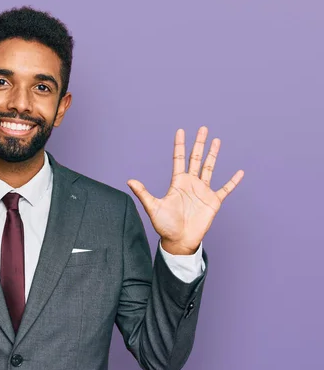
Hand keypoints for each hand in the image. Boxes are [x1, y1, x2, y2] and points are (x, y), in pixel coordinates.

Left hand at [127, 126, 243, 254]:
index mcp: (177, 182)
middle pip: (196, 159)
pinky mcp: (213, 201)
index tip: (180, 131)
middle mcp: (191, 183)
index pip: (179, 159)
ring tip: (217, 140)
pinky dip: (233, 181)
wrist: (179, 241)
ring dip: (213, 154)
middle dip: (199, 143)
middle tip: (202, 128)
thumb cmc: (165, 226)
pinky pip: (225, 189)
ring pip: (210, 168)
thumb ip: (143, 193)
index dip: (179, 145)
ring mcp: (203, 191)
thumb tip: (129, 181)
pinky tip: (240, 172)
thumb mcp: (153, 207)